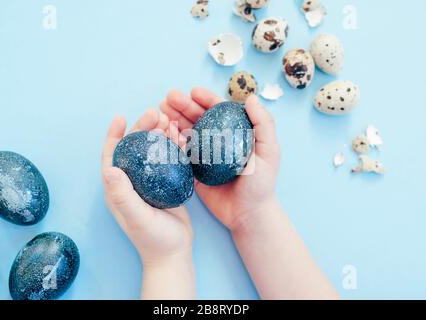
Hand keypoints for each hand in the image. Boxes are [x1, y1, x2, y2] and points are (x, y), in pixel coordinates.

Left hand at [101, 110, 193, 264]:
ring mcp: (149, 183)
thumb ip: (123, 195)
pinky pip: (167, 160)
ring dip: (158, 134)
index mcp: (118, 189)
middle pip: (134, 148)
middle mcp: (131, 183)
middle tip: (155, 114)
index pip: (111, 157)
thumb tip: (109, 169)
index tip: (121, 117)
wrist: (174, 253)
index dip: (114, 136)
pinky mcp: (165, 184)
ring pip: (151, 151)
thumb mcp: (137, 217)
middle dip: (142, 128)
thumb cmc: (153, 239)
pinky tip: (180, 136)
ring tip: (169, 121)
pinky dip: (172, 146)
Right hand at [160, 88, 280, 230]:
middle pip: (198, 119)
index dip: (205, 99)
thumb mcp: (270, 153)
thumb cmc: (262, 185)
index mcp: (235, 134)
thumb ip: (264, 125)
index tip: (192, 92)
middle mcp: (218, 142)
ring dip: (172, 120)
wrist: (248, 216)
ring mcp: (204, 156)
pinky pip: (180, 154)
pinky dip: (170, 142)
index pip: (219, 111)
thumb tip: (251, 98)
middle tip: (167, 98)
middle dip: (182, 106)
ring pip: (186, 133)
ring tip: (159, 111)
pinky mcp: (194, 171)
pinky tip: (161, 133)